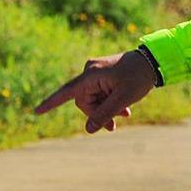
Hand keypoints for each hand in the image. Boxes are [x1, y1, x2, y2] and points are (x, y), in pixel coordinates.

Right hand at [34, 50, 156, 132]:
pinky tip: (125, 110)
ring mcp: (96, 72)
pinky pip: (101, 94)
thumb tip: (88, 129)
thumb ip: (105, 114)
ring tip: (125, 115)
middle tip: (117, 123)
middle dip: (99, 113)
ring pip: (94, 99)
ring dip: (108, 109)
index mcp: (91, 75)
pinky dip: (110, 102)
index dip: (51, 104)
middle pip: (85, 102)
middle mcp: (90, 71)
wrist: (155, 61)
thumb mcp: (123, 98)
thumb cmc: (139, 77)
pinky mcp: (104, 75)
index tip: (36, 112)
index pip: (66, 92)